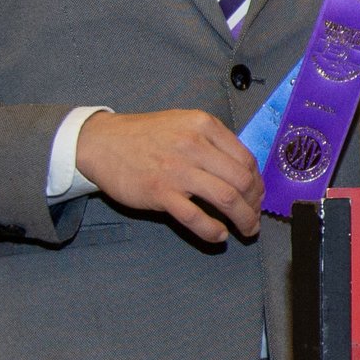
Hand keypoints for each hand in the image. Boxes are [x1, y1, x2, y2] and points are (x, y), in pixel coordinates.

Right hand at [76, 109, 261, 243]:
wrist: (101, 142)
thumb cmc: (145, 135)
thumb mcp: (184, 124)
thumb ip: (213, 142)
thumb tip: (243, 172)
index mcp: (204, 126)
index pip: (246, 159)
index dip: (258, 183)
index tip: (257, 197)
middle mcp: (195, 145)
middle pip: (242, 181)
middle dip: (255, 204)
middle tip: (253, 217)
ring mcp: (177, 170)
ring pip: (227, 199)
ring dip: (243, 219)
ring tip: (245, 230)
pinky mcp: (160, 192)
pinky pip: (196, 217)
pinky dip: (213, 230)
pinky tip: (218, 235)